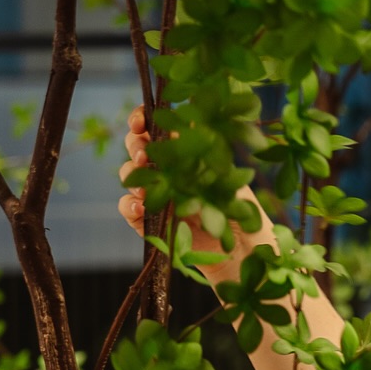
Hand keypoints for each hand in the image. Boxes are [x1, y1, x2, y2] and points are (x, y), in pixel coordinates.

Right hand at [117, 109, 252, 281]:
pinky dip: (129, 204)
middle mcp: (165, 172)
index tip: (141, 120)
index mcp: (182, 153)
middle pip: (136, 147)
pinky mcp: (150, 223)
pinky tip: (141, 205)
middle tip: (144, 154)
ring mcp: (155, 196)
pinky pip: (128, 209)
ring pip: (128, 176)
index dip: (142, 119)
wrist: (241, 250)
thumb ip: (206, 149)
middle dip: (135, 144)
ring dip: (130, 173)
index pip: (155, 128)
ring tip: (144, 179)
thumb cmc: (239, 208)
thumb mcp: (227, 173)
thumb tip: (191, 123)